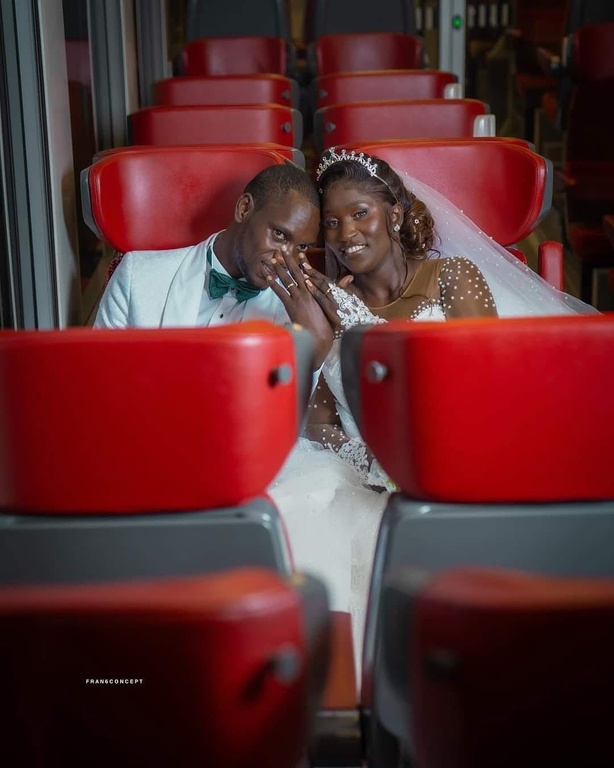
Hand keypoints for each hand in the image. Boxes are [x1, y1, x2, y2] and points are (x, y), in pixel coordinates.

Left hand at [265, 248, 333, 367]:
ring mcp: (299, 297)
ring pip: (287, 279)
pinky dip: (273, 284)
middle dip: (289, 259)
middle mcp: (308, 291)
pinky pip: (280, 292)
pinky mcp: (291, 305)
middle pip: (296, 272)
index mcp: (317, 292)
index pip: (309, 273)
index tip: (300, 253)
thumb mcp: (331, 310)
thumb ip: (331, 299)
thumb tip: (337, 293)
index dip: (304, 263)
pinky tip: (267, 277)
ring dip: (279, 268)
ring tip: (272, 258)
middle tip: (283, 248)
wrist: (320, 337)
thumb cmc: (326, 327)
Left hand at [299, 256, 353, 335]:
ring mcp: (334, 301)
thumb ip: (347, 288)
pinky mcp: (332, 309)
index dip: (316, 273)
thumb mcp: (353, 299)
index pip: (326, 280)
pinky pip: (321, 298)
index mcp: (342, 291)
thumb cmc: (357, 313)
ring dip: (312, 278)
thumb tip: (349, 277)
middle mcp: (338, 293)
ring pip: (321, 287)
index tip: (307, 266)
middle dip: (312, 272)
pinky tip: (307, 284)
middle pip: (323, 280)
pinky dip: (314, 290)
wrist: (361, 325)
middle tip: (302, 264)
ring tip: (303, 272)